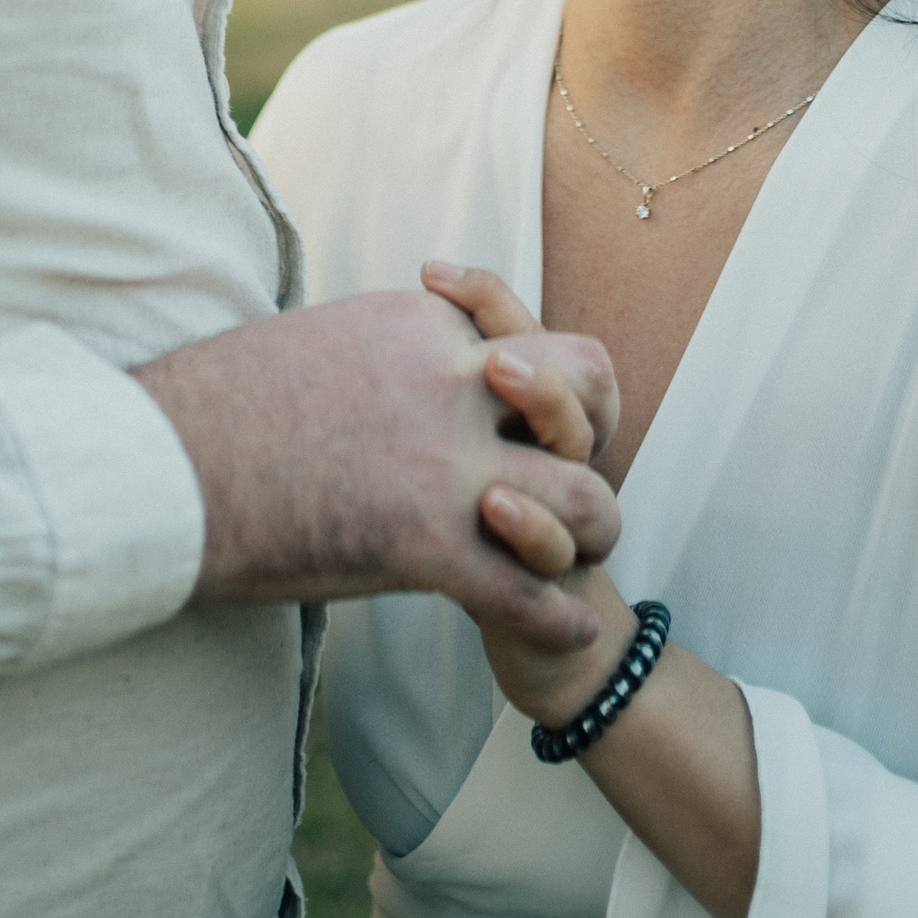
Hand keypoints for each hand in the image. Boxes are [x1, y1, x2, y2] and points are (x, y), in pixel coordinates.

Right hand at [133, 288, 620, 648]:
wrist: (154, 467)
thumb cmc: (208, 412)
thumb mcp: (316, 342)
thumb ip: (381, 352)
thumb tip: (392, 366)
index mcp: (424, 326)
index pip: (536, 339)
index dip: (550, 384)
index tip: (530, 423)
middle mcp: (453, 380)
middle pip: (585, 395)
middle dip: (592, 440)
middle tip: (570, 484)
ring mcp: (445, 462)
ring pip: (580, 497)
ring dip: (584, 537)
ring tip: (578, 567)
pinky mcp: (422, 543)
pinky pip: (527, 590)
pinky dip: (556, 619)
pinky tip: (566, 628)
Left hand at [424, 267, 761, 917]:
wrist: (549, 643)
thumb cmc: (467, 538)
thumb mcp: (435, 464)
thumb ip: (420, 405)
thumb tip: (347, 339)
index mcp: (519, 412)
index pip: (515, 332)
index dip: (485, 300)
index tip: (432, 274)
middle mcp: (549, 451)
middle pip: (565, 374)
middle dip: (526, 345)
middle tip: (484, 344)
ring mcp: (556, 512)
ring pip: (569, 446)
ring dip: (544, 415)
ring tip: (494, 396)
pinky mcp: (547, 586)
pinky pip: (549, 552)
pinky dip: (528, 529)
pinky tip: (494, 509)